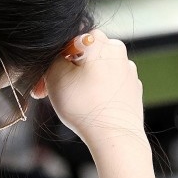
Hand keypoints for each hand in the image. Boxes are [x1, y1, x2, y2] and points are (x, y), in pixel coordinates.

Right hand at [40, 30, 145, 153]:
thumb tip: (58, 57)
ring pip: (97, 71)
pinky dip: (98, 93)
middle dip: (67, 72)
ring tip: (72, 102)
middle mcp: (118, 52)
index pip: (70, 41)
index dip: (54, 60)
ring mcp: (128, 72)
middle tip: (53, 91)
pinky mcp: (133, 90)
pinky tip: (89, 107)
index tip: (45, 80)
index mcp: (99, 42)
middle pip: (85, 56)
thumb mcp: (54, 75)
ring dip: (82, 82)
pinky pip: (109, 85)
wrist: (115, 136)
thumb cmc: (84, 106)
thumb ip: (53, 58)